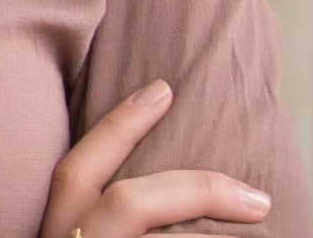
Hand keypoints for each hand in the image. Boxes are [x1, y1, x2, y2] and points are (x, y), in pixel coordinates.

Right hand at [41, 81, 273, 235]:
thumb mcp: (75, 234)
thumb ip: (98, 213)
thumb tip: (160, 178)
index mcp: (55, 227)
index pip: (76, 169)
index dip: (120, 125)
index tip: (163, 89)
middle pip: (130, 204)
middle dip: (197, 192)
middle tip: (257, 198)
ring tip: (254, 228)